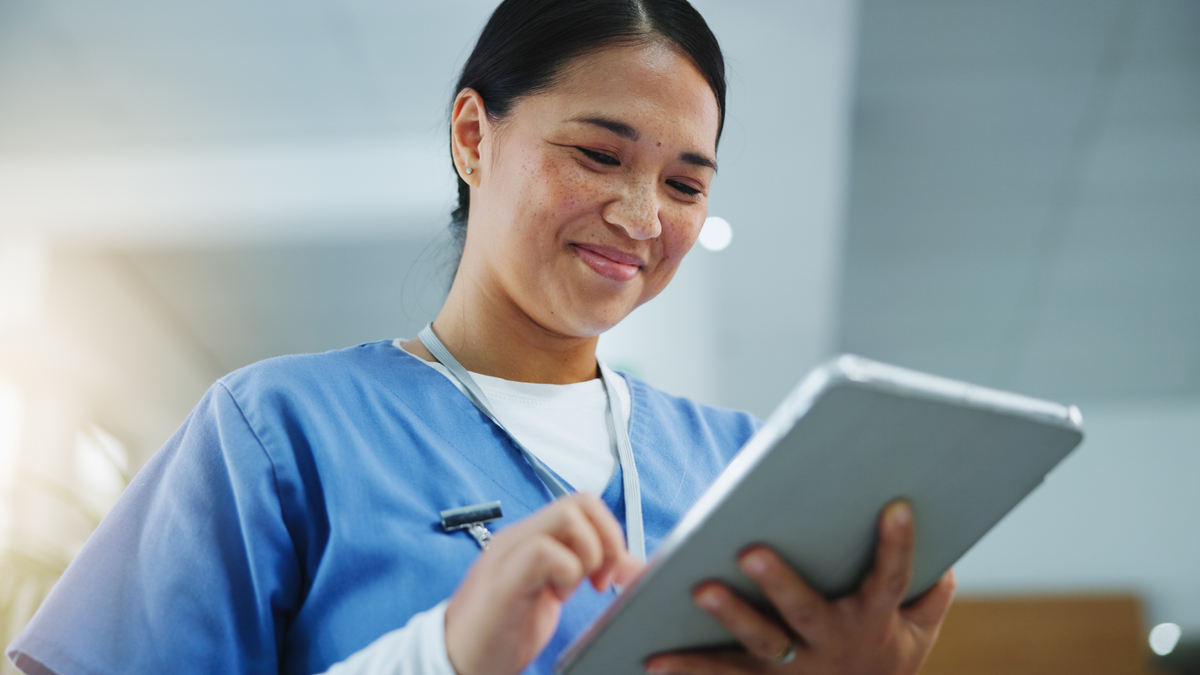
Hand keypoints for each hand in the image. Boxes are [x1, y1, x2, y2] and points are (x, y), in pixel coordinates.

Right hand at [445, 493, 643, 674]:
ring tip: (573, 588)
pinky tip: (556, 598)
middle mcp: (520, 536)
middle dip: (607, 539)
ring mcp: (509, 554)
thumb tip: (633, 566)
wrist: (456, 661)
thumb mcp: (555, 592)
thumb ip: (587, 570)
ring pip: (567, 517)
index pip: (583, 503)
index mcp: (532, 537)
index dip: (610, 532)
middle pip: (581, 501)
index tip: (612, 573)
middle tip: (600, 579)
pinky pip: (545, 552)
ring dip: (587, 554)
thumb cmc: (501, 630)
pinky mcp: (503, 581)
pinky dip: (567, 573)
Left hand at [645, 501, 955, 674]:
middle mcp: (832, 643)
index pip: (892, 579)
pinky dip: (688, 668)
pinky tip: (654, 657)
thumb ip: (930, 590)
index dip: (899, 545)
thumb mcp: (918, 631)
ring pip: (759, 643)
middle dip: (780, 581)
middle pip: (807, 610)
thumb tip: (938, 541)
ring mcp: (795, 668)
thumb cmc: (886, 662)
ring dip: (729, 618)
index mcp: (873, 621)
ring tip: (698, 589)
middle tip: (750, 550)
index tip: (896, 506)